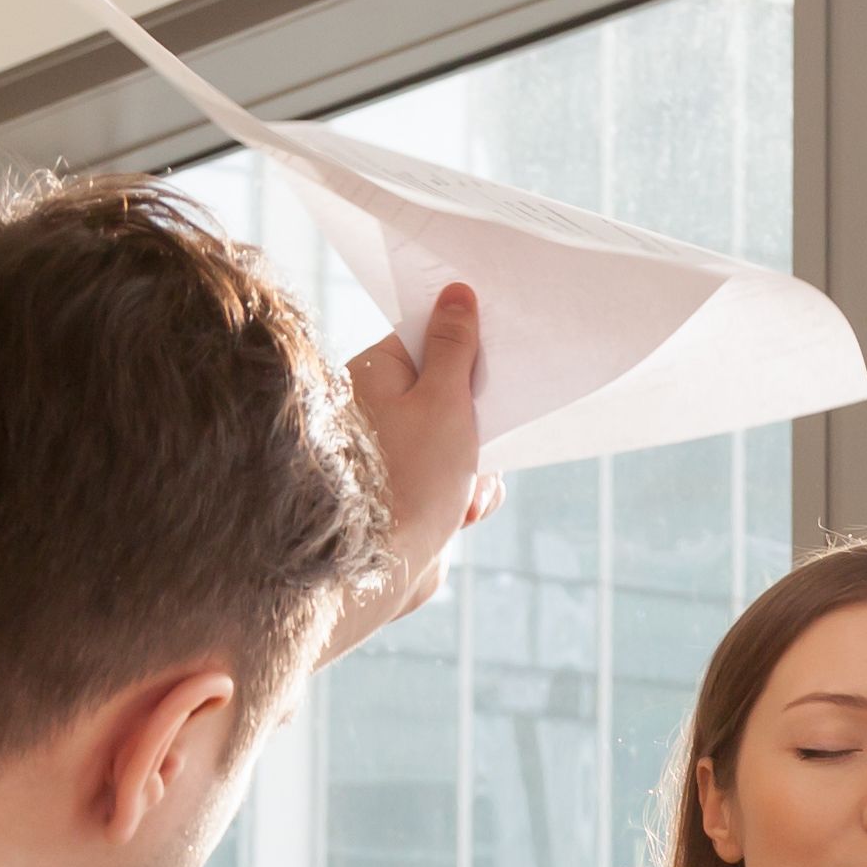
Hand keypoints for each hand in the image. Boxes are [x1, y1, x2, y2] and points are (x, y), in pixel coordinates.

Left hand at [322, 280, 498, 659]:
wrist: (381, 572)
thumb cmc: (409, 479)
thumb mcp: (444, 400)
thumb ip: (454, 347)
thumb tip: (456, 294)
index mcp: (372, 375)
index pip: (424, 337)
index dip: (464, 345)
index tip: (493, 354)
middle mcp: (375, 411)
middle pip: (447, 390)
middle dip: (478, 418)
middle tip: (487, 433)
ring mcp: (390, 455)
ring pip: (458, 440)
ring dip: (476, 464)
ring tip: (466, 489)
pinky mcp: (406, 494)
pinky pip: (453, 479)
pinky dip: (466, 494)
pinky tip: (461, 513)